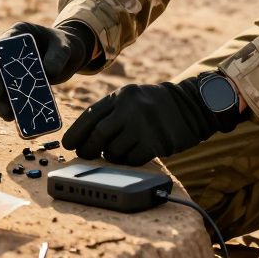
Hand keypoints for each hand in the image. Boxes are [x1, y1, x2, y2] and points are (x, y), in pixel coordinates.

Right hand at [0, 21, 95, 120]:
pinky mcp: (17, 82)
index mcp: (16, 35)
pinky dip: (12, 107)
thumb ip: (58, 55)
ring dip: (1, 101)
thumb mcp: (65, 46)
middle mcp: (8, 51)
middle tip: (0, 100)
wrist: (70, 55)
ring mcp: (11, 68)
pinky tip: (16, 119)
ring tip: (9, 115)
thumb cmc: (65, 45)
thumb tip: (49, 72)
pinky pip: (10, 95)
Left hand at [62, 75, 241, 165]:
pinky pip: (132, 160)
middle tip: (86, 154)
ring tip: (116, 152)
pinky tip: (132, 155)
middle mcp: (130, 108)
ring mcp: (143, 125)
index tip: (68, 144)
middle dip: (88, 148)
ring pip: (114, 151)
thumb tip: (82, 138)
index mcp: (120, 96)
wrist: (190, 105)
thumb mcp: (130, 98)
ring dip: (111, 156)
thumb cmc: (153, 106)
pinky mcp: (156, 142)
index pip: (90, 115)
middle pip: (98, 135)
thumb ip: (109, 112)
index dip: (76, 132)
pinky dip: (128, 161)